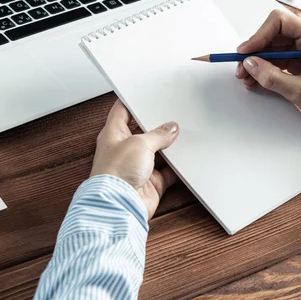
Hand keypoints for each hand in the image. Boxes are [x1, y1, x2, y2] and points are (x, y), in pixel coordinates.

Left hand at [90, 100, 179, 218]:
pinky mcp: (150, 182)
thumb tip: (170, 128)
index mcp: (113, 134)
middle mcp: (124, 150)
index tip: (145, 94)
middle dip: (157, 126)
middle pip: (143, 132)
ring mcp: (137, 167)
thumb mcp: (139, 143)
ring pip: (157, 152)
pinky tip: (186, 161)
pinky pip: (168, 172)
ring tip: (183, 136)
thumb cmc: (115, 174)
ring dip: (169, 147)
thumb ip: (157, 134)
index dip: (132, 101)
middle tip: (172, 116)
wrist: (119, 205)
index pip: (122, 111)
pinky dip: (177, 168)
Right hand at [236, 9, 300, 135]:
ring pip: (271, 48)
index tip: (245, 51)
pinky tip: (254, 80)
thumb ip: (272, 77)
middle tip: (241, 67)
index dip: (260, 35)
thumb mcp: (300, 91)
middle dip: (255, 50)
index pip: (280, 22)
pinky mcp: (298, 62)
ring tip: (246, 77)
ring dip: (256, 61)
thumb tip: (249, 64)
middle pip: (273, 34)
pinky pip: (275, 60)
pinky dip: (263, 69)